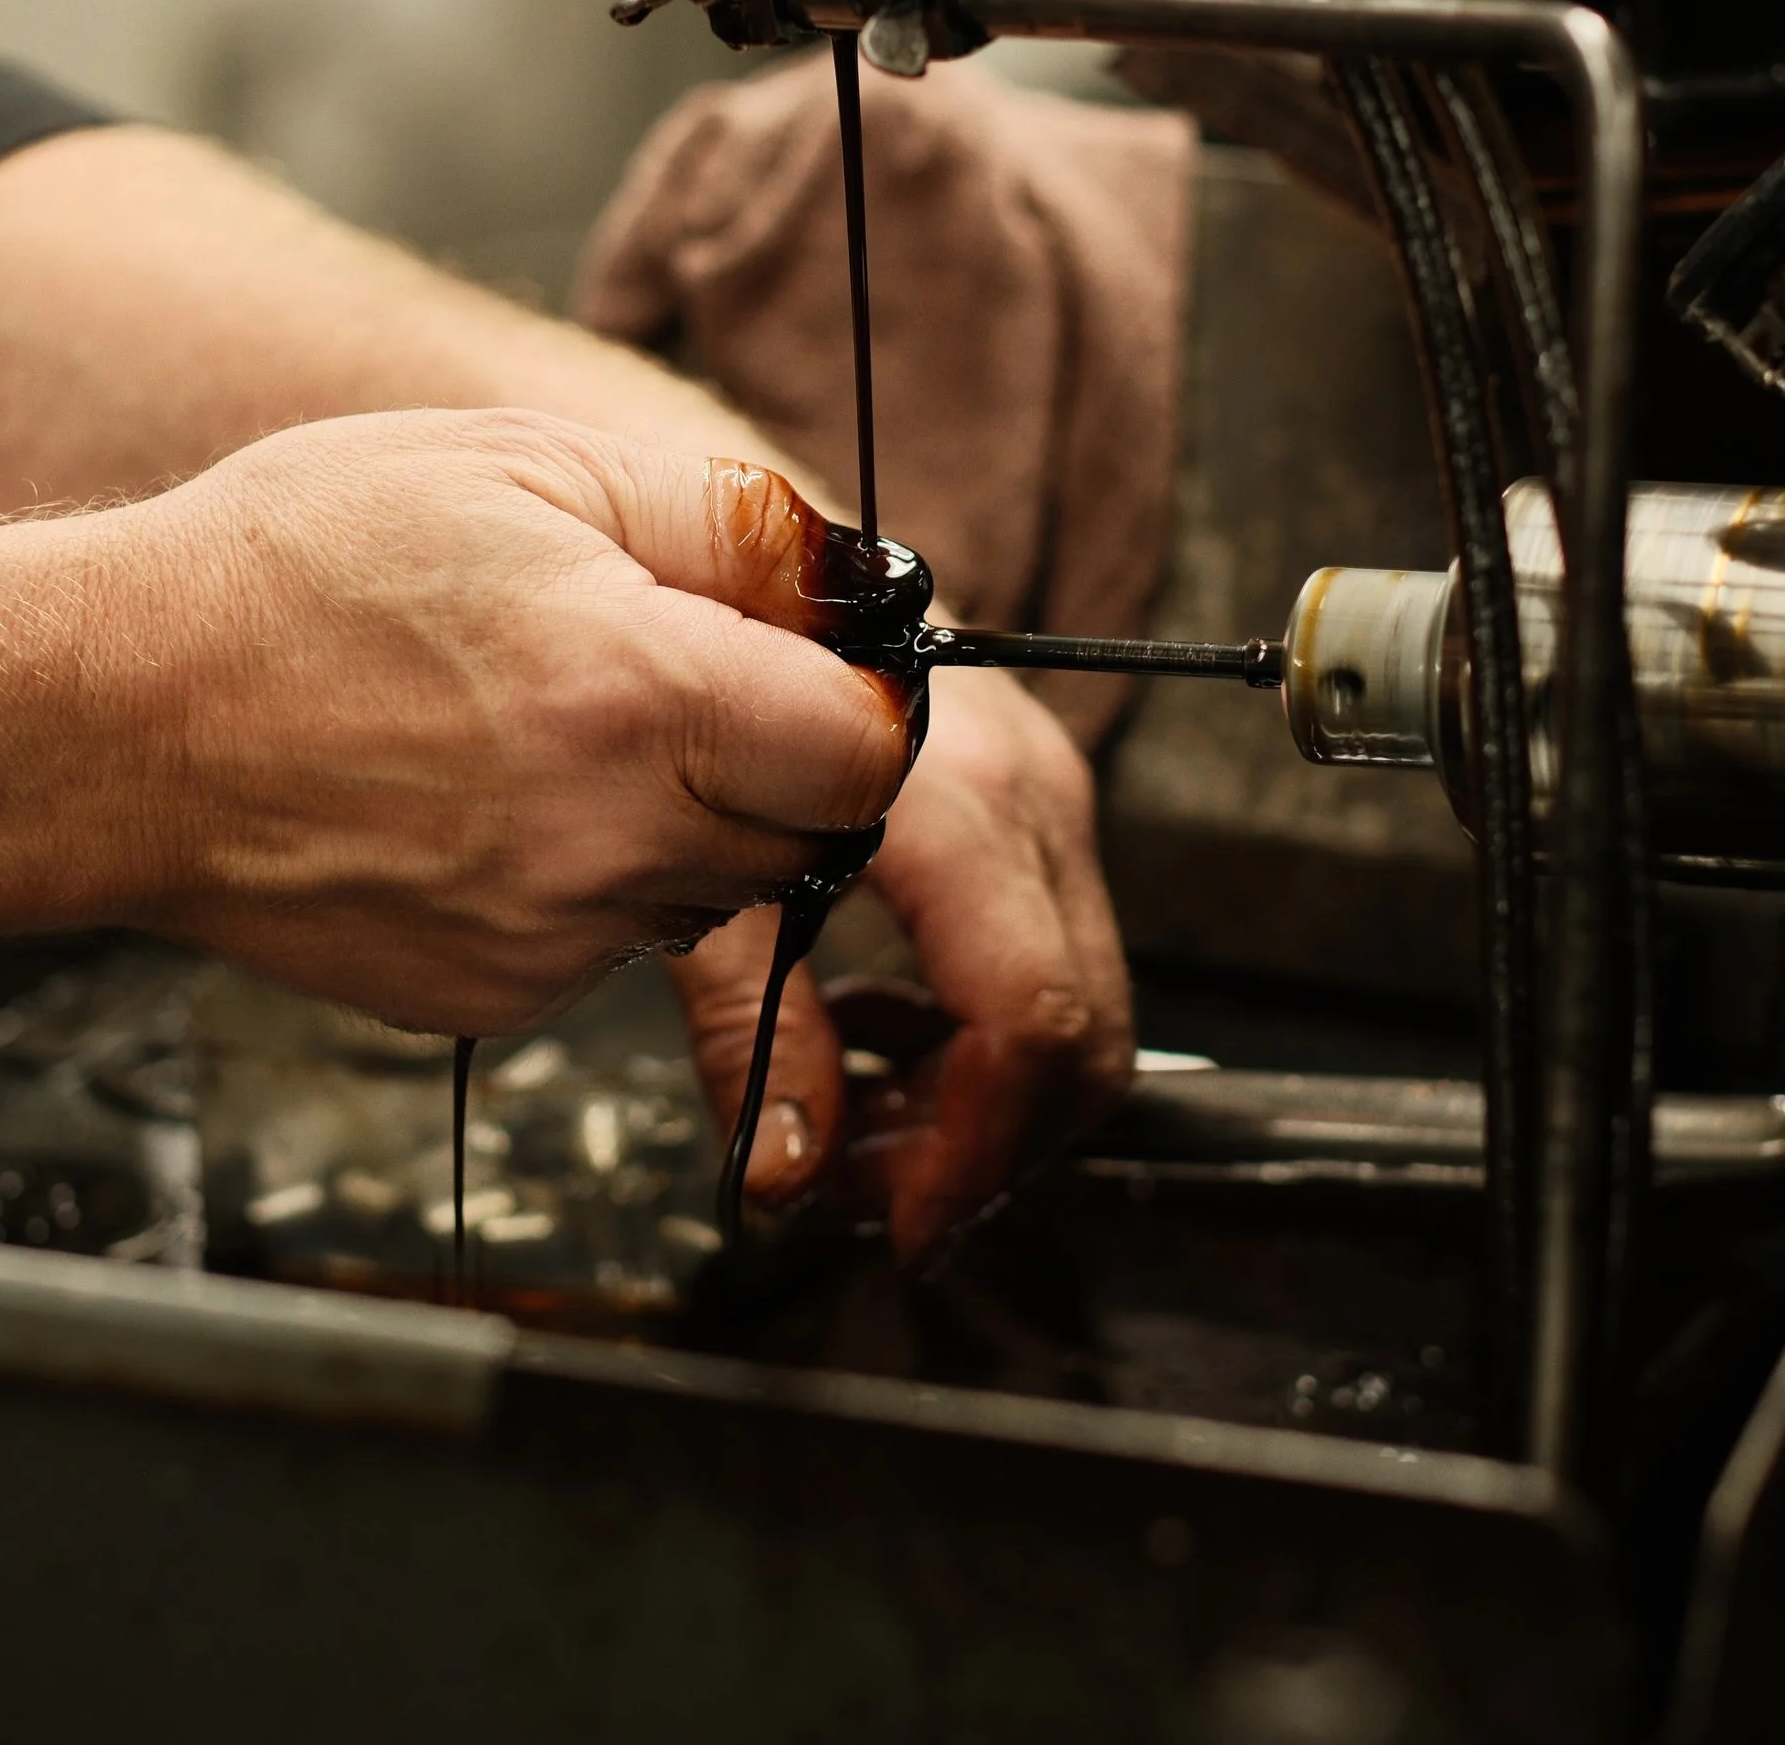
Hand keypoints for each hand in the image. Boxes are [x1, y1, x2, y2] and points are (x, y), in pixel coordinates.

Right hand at [120, 409, 912, 1032]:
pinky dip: (601, 882)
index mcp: (633, 690)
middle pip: (812, 835)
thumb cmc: (297, 569)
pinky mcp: (498, 997)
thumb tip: (857, 579)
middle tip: (680, 687)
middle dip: (783, 763)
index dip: (862, 705)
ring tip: (569, 737)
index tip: (818, 672)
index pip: (869, 753)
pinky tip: (503, 806)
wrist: (115, 722)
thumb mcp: (527, 462)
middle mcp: (607, 837)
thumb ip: (727, 524)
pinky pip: (621, 944)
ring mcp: (550, 936)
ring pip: (721, 895)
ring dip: (693, 823)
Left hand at [666, 661, 1135, 1264]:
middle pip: (1082, 1027)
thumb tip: (788, 1173)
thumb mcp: (703, 873)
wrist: (763, 564)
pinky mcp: (1034, 808)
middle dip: (985, 1142)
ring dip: (980, 1098)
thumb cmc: (715, 676)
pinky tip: (871, 1037)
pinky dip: (976, 1032)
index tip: (904, 1219)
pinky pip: (1048, 952)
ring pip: (1079, 1003)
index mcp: (962, 798)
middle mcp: (1033, 794)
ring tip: (851, 1123)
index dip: (977, 1149)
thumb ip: (753, 1029)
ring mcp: (1047, 797)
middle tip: (869, 1193)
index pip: (1028, 1012)